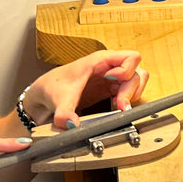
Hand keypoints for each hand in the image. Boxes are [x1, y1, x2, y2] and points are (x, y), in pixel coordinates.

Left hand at [23, 50, 148, 129]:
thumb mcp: (58, 99)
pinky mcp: (111, 89)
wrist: (45, 95)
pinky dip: (128, 101)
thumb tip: (71, 124)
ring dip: (132, 95)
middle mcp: (110, 66)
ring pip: (137, 81)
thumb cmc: (52, 87)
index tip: (115, 83)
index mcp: (100, 60)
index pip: (131, 57)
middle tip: (120, 105)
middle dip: (131, 89)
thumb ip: (64, 112)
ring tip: (119, 108)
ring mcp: (112, 78)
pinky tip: (116, 109)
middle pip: (137, 72)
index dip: (128, 71)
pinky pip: (130, 92)